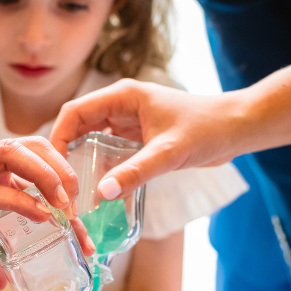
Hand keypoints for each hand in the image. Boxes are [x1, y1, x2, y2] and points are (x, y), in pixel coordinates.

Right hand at [0, 137, 89, 290]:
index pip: (34, 171)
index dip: (64, 194)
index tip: (83, 233)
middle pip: (33, 149)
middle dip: (63, 172)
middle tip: (80, 209)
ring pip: (14, 154)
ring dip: (47, 175)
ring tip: (65, 203)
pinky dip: (16, 199)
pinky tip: (38, 213)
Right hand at [50, 79, 239, 199]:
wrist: (238, 129)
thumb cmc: (208, 129)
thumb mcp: (169, 153)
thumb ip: (136, 172)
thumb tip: (103, 193)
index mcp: (123, 96)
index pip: (75, 112)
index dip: (58, 138)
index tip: (52, 167)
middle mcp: (121, 106)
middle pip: (79, 127)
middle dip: (66, 154)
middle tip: (60, 184)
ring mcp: (128, 122)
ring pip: (92, 140)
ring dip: (82, 163)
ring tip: (74, 190)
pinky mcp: (138, 138)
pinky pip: (109, 152)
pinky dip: (100, 169)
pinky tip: (98, 190)